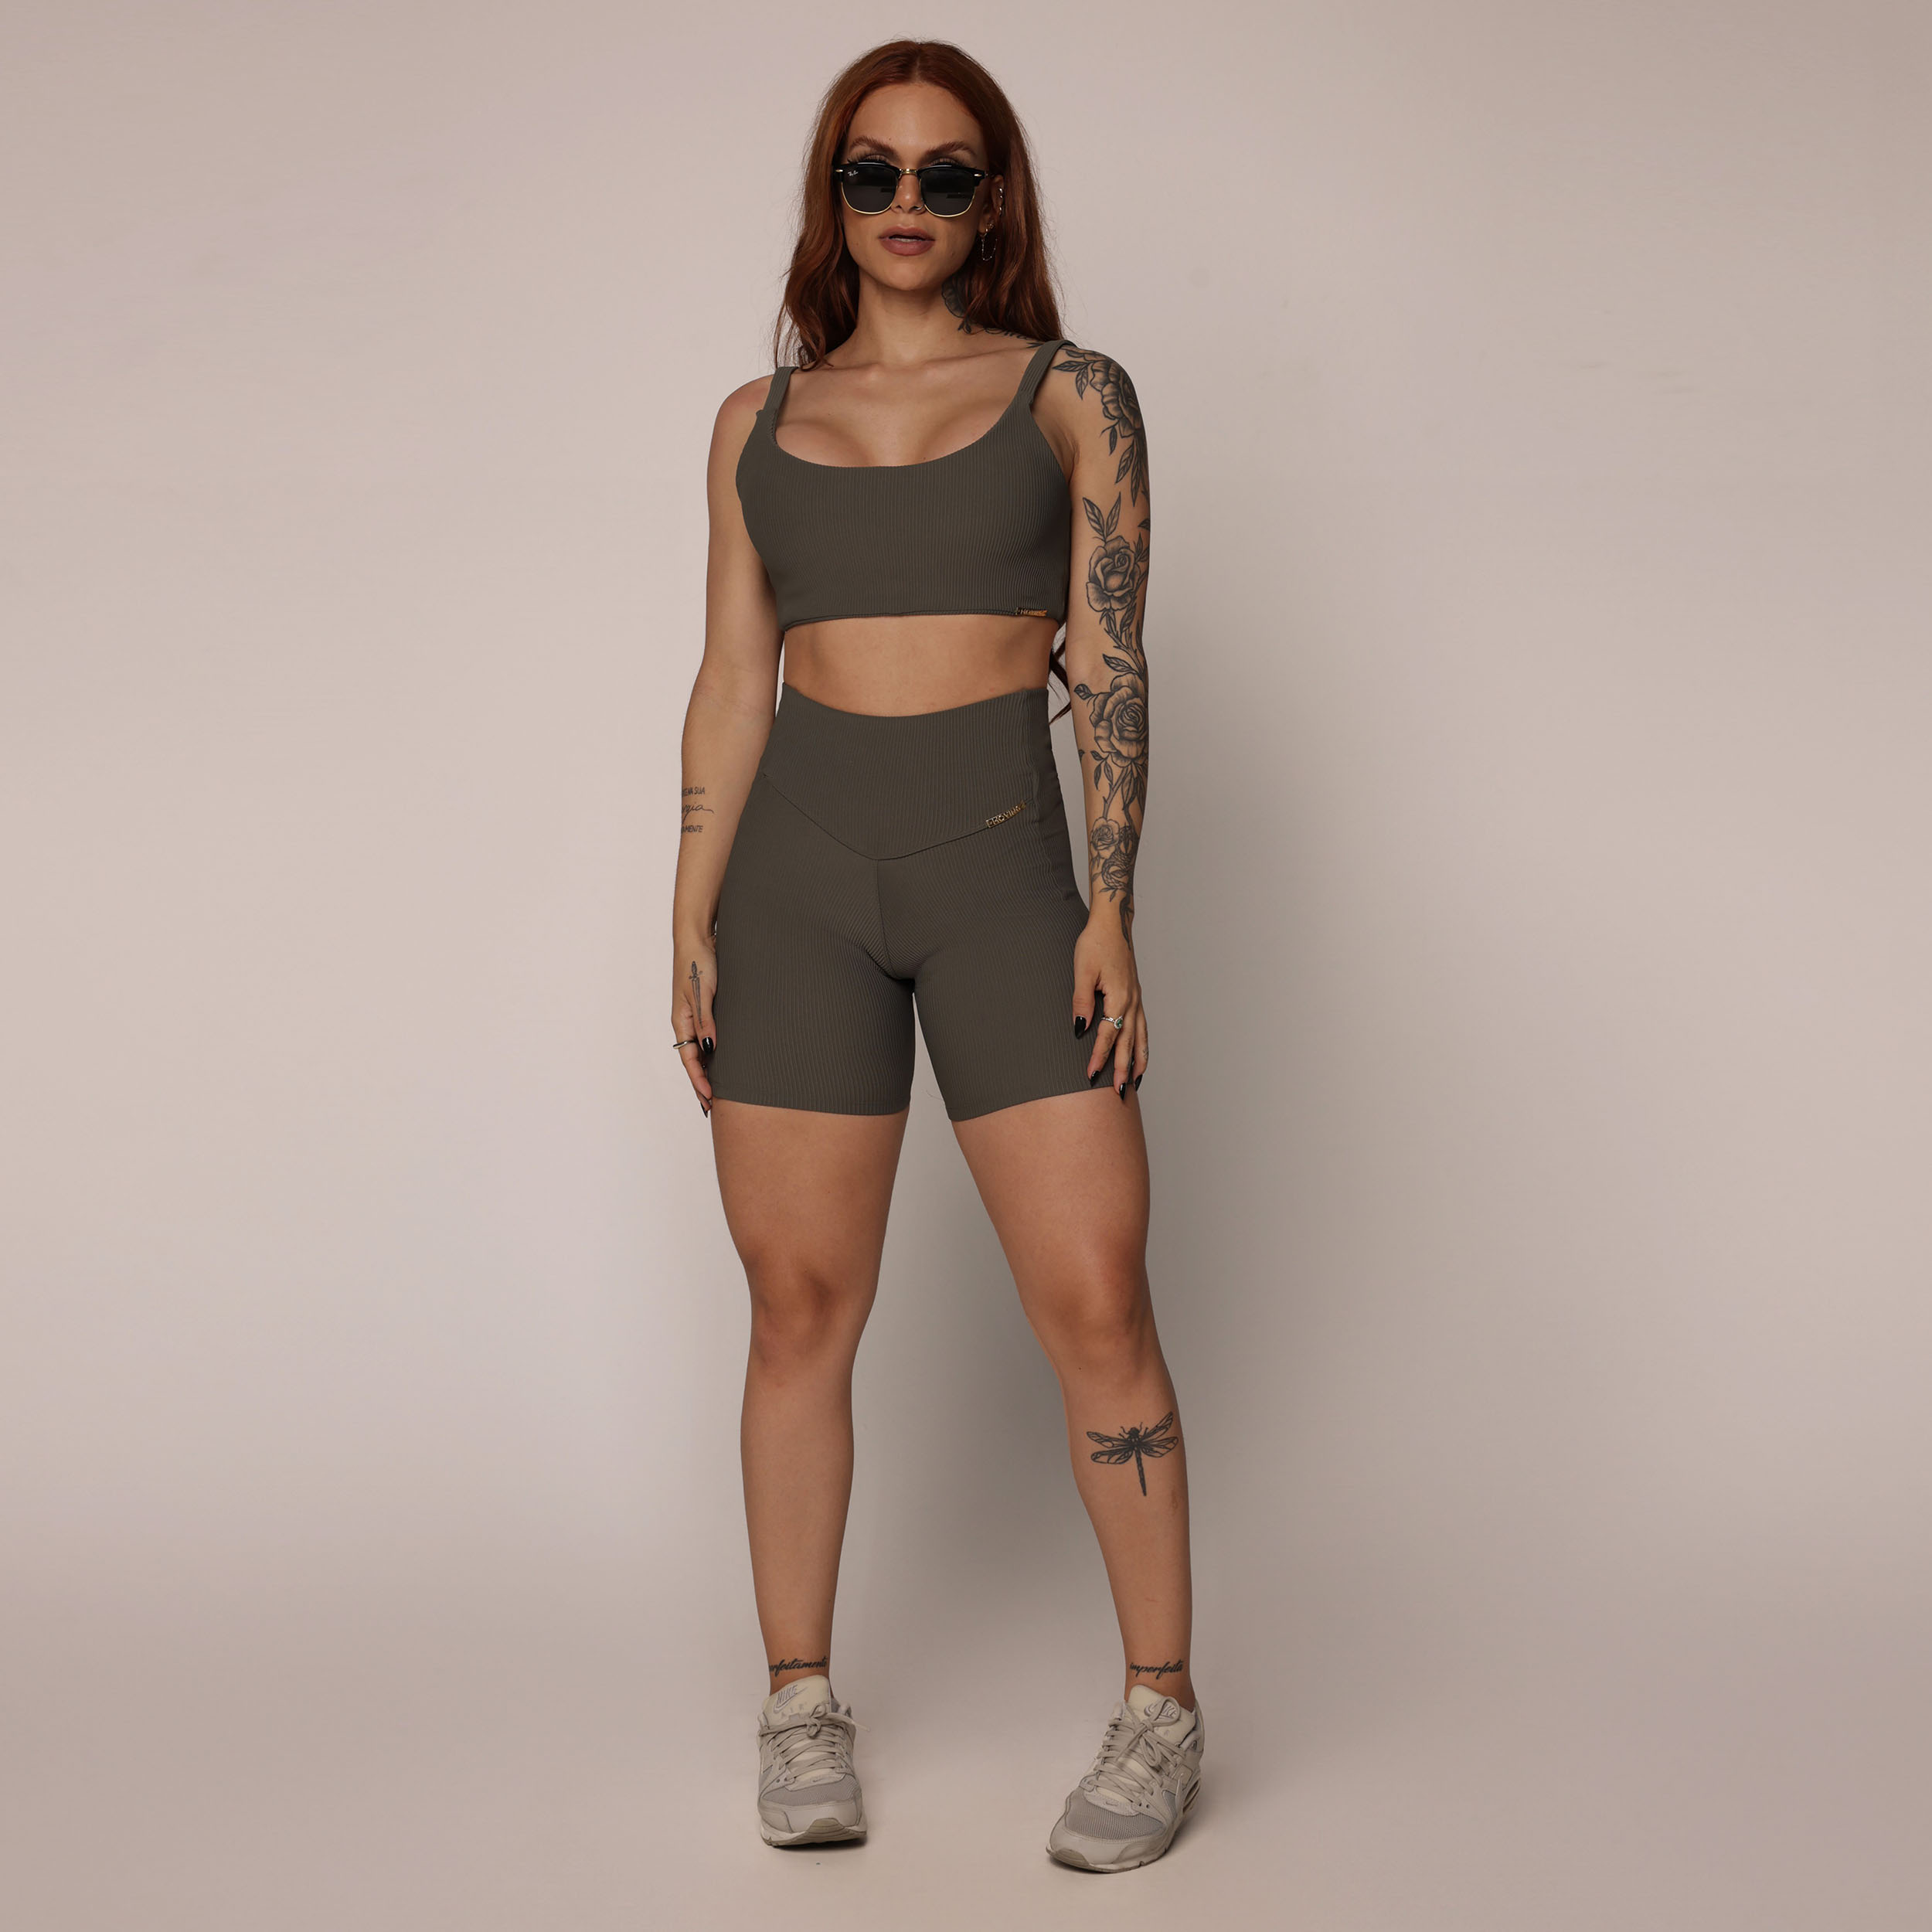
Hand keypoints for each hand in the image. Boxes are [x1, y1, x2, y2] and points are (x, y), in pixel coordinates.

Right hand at [672, 938, 716, 1116]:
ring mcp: (696, 1017)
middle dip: (701, 1083)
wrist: (699, 939)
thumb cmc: (698, 963)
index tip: (708, 1097)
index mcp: (681, 1021)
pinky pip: (709, 1038)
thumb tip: (711, 1048)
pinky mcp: (706, 1009)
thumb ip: (707, 1021)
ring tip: (719, 1091)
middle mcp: (687, 1023)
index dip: (699, 1079)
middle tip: (711, 1106)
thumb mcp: (703, 993)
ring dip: (708, 1071)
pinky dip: (715, 1054)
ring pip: (701, 1051)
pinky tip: (724, 1062)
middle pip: (694, 1060)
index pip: (689, 1059)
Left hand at [1071, 915, 1147, 1098]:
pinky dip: (1143, 1046)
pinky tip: (1140, 1056)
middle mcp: (1132, 1002)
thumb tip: (1080, 1028)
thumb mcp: (1082, 971)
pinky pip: (1143, 1028)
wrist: (1113, 924)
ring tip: (1134, 1083)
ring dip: (1137, 1061)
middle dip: (1122, 1069)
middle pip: (1128, 1043)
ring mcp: (1136, 1000)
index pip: (1107, 1034)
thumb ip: (1081, 1001)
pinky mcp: (1135, 997)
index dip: (1098, 1057)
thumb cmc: (1094, 944)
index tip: (1090, 1075)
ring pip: (1140, 1038)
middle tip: (1118, 1094)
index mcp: (1119, 997)